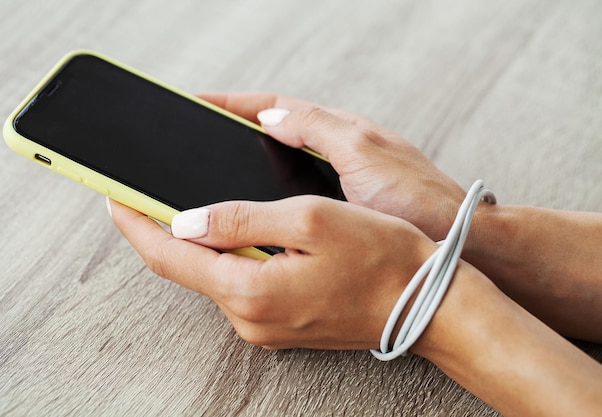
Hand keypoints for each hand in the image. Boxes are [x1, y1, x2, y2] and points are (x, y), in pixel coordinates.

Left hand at [109, 195, 436, 349]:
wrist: (424, 304)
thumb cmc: (380, 257)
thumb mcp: (309, 219)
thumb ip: (240, 218)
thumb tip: (186, 220)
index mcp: (250, 290)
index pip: (169, 255)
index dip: (135, 223)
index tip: (112, 198)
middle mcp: (249, 318)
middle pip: (187, 268)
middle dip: (162, 230)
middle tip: (144, 195)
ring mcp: (264, 326)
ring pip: (213, 276)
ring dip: (198, 242)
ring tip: (189, 206)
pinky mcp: (280, 324)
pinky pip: (238, 285)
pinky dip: (226, 257)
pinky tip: (234, 234)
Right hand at [199, 92, 466, 240]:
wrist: (454, 242)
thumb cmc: (417, 197)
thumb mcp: (364, 152)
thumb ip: (318, 129)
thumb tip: (269, 116)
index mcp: (338, 130)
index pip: (274, 107)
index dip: (232, 104)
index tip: (194, 101)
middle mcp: (332, 152)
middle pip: (271, 133)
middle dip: (231, 130)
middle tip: (194, 137)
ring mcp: (333, 182)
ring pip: (276, 167)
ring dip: (244, 164)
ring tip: (209, 171)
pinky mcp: (335, 213)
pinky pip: (287, 199)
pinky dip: (264, 198)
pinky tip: (248, 210)